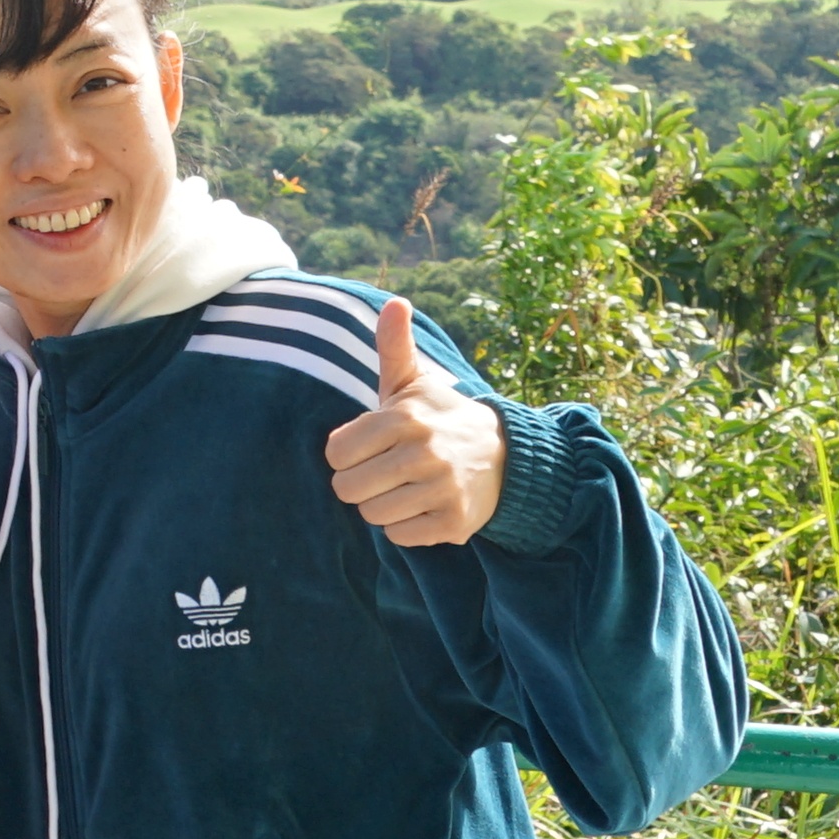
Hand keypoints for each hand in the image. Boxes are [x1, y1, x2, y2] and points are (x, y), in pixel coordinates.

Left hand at [323, 296, 504, 547]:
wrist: (504, 455)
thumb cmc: (438, 417)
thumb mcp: (414, 382)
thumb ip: (394, 346)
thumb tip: (394, 302)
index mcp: (405, 417)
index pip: (335, 454)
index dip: (345, 454)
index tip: (369, 447)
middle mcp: (424, 452)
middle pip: (348, 489)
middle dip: (360, 483)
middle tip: (384, 471)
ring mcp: (442, 489)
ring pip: (373, 516)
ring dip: (382, 506)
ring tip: (406, 487)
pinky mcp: (454, 523)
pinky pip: (400, 536)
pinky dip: (406, 527)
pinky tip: (424, 505)